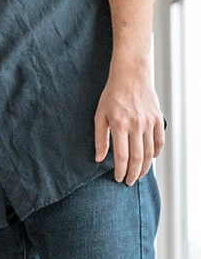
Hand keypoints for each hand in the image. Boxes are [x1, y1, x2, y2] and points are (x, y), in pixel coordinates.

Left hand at [94, 60, 164, 184]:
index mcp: (119, 124)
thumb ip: (100, 137)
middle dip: (133, 173)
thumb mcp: (99, 114)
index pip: (122, 155)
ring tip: (138, 175)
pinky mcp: (158, 120)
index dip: (121, 170)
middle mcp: (136, 125)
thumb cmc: (112, 95)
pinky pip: (159, 142)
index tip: (118, 179)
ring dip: (145, 167)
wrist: (131, 76)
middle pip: (138, 158)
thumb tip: (99, 158)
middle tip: (129, 182)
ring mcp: (149, 123)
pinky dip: (156, 153)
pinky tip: (150, 159)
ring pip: (150, 153)